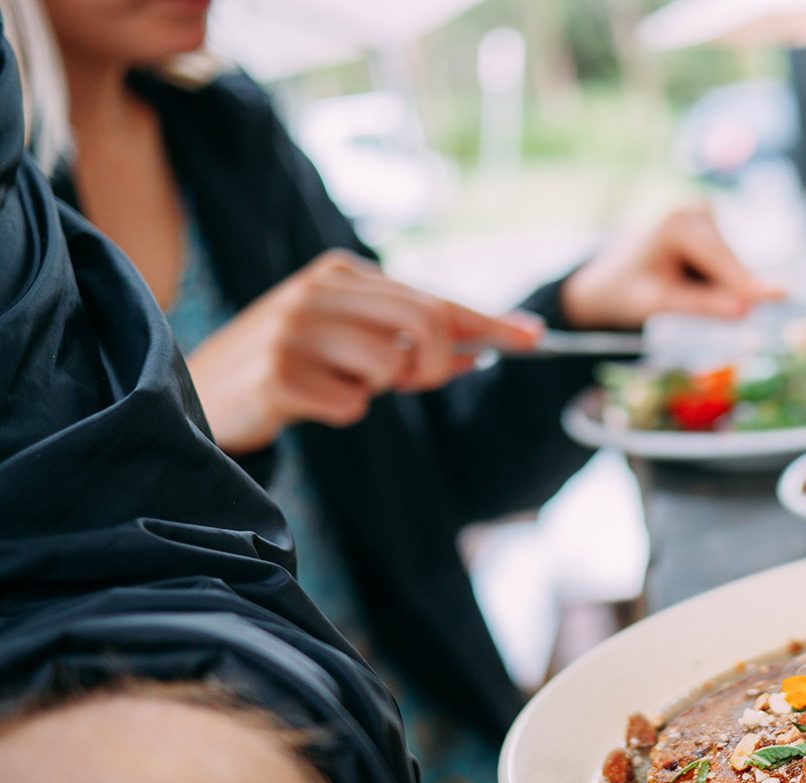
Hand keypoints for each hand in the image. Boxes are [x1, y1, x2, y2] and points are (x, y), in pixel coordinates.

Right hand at [186, 250, 540, 454]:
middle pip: (424, 325)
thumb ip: (410, 338)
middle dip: (438, 364)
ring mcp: (295, 331)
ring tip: (340, 385)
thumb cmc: (289, 363)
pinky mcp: (278, 375)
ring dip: (381, 390)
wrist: (197, 390)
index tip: (532, 338)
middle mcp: (317, 291)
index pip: (431, 297)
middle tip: (416, 384)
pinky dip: (343, 411)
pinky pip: (352, 405)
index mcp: (339, 272)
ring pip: (391, 366)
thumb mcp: (349, 337)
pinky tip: (308, 402)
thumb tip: (484, 346)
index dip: (487, 320)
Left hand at [560, 207, 782, 329]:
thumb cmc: (626, 293)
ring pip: (734, 265)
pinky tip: (692, 284)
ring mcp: (707, 214)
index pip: (720, 261)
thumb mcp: (658, 304)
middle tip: (728, 320)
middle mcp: (695, 210)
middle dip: (732, 292)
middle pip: (731, 262)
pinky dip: (720, 281)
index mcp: (676, 224)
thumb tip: (746, 311)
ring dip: (723, 289)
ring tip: (684, 295)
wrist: (609, 280)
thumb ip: (701, 306)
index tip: (784, 295)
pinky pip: (729, 264)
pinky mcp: (714, 225)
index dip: (746, 284)